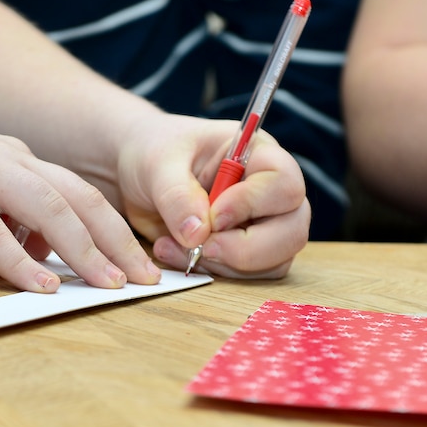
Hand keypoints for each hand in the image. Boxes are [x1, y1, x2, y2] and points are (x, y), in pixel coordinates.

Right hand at [0, 115, 161, 291]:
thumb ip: (9, 215)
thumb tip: (43, 251)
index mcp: (13, 158)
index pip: (79, 194)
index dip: (114, 230)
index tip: (137, 265)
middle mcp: (4, 157)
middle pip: (78, 199)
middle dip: (117, 241)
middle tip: (145, 280)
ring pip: (47, 208)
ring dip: (82, 251)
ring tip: (109, 286)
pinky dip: (19, 260)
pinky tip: (40, 288)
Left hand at [117, 113, 309, 277]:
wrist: (134, 172)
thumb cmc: (153, 151)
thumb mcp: (157, 164)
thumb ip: (177, 195)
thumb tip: (198, 235)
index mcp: (258, 154)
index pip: (284, 184)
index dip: (252, 204)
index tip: (213, 216)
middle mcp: (269, 191)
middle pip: (292, 230)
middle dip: (246, 248)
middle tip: (202, 247)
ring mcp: (261, 223)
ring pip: (275, 260)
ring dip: (225, 265)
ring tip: (175, 247)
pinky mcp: (245, 249)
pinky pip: (250, 274)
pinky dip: (215, 272)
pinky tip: (179, 254)